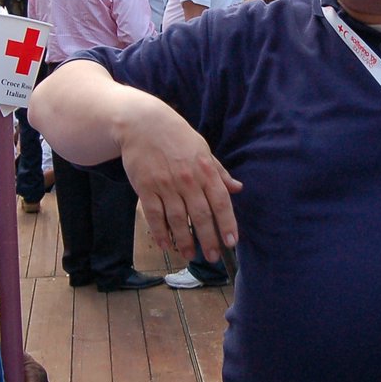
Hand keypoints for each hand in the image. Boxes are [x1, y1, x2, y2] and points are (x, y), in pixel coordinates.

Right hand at [116, 96, 241, 262]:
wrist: (142, 123)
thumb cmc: (176, 136)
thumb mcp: (203, 149)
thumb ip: (219, 172)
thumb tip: (237, 188)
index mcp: (205, 169)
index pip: (220, 202)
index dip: (227, 223)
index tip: (231, 242)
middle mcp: (187, 179)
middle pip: (200, 215)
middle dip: (208, 239)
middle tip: (212, 258)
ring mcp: (165, 184)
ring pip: (177, 219)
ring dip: (184, 241)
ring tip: (190, 256)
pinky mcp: (145, 187)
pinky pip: (154, 215)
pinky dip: (160, 232)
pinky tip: (167, 245)